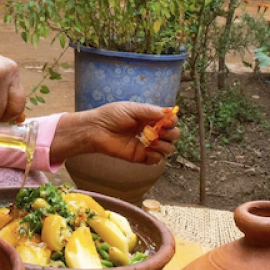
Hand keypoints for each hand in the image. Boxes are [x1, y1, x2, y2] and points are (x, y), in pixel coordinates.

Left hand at [51, 102, 180, 164]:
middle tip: (160, 132)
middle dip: (172, 134)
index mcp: (150, 118)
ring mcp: (147, 144)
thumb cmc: (111, 116)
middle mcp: (151, 131)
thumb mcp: (132, 109)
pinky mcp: (140, 156)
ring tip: (154, 142)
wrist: (96, 130)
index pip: (170, 121)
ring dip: (166, 146)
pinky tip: (148, 150)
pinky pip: (156, 160)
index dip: (172, 121)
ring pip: (168, 148)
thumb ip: (150, 111)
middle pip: (173, 135)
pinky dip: (156, 156)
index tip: (167, 121)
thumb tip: (169, 112)